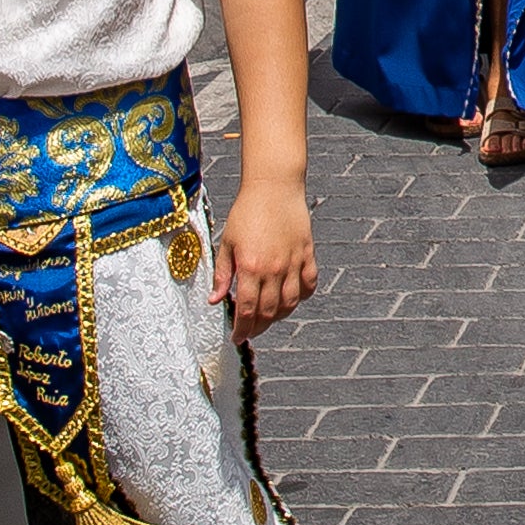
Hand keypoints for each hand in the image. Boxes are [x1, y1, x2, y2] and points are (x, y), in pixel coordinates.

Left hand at [210, 176, 316, 337]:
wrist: (273, 186)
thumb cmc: (246, 211)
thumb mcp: (227, 243)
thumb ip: (223, 274)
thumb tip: (214, 300)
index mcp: (250, 267)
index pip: (247, 311)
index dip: (242, 329)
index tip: (237, 337)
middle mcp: (274, 269)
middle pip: (269, 312)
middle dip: (258, 327)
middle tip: (250, 331)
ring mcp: (294, 262)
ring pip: (291, 303)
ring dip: (279, 316)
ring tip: (269, 317)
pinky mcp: (307, 253)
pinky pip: (309, 284)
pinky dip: (302, 296)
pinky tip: (292, 297)